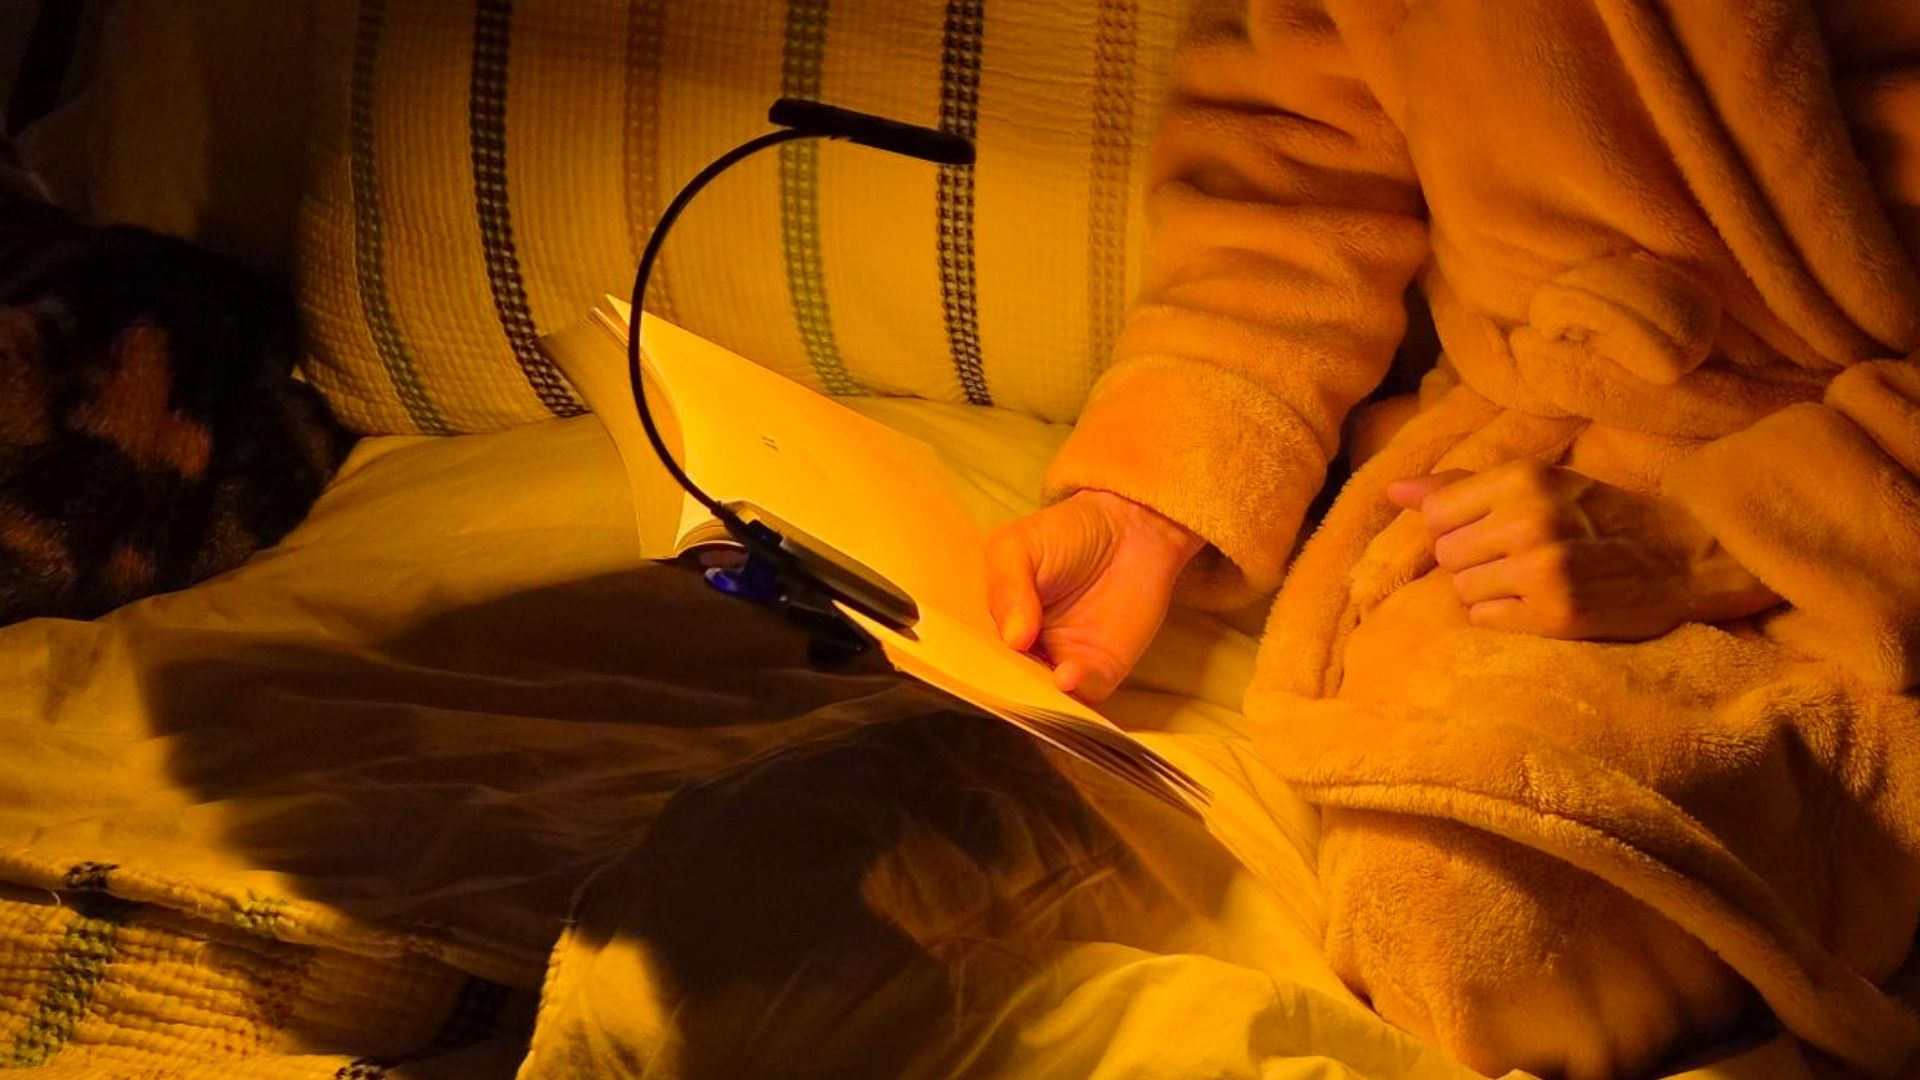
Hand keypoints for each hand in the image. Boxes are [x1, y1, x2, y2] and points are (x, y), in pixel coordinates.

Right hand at [985, 490, 1203, 701]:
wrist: (1132, 527)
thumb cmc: (1067, 532)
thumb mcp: (1017, 546)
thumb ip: (1006, 586)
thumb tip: (1013, 639)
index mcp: (998, 623)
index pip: (975, 654)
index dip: (970, 664)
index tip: (965, 669)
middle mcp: (1025, 651)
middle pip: (1006, 683)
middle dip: (1002, 689)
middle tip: (997, 685)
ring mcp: (1062, 663)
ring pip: (1043, 699)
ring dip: (1037, 698)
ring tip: (1031, 686)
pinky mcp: (1100, 671)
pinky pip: (1084, 694)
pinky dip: (1075, 690)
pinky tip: (1065, 675)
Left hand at [1386, 461, 1780, 639]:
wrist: (1684, 559)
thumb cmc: (1601, 516)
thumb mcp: (1539, 484)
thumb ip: (1461, 487)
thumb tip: (1393, 491)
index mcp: (1523, 478)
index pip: (1435, 514)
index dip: (1457, 527)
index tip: (1493, 530)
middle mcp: (1530, 520)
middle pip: (1446, 555)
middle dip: (1473, 560)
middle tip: (1519, 558)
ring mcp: (1542, 570)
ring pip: (1462, 590)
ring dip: (1488, 590)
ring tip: (1531, 580)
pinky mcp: (1555, 615)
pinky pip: (1486, 619)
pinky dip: (1505, 616)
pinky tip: (1539, 604)